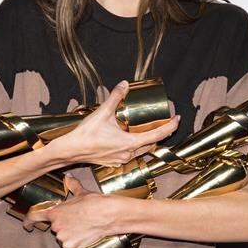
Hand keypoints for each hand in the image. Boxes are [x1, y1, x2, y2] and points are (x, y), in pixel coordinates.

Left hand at [24, 176, 122, 247]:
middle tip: (76, 222)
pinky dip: (76, 243)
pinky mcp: (72, 247)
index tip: (28, 226)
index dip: (29, 222)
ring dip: (70, 235)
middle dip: (64, 226)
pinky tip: (84, 236)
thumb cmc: (94, 203)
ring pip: (63, 238)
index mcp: (55, 212)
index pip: (35, 217)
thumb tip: (68, 177)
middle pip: (55, 228)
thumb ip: (72, 186)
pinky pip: (70, 247)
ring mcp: (63, 238)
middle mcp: (56, 226)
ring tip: (82, 228)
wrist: (107, 215)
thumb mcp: (81, 193)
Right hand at [47, 80, 178, 166]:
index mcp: (129, 143)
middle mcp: (128, 154)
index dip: (170, 127)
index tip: (177, 119)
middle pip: (151, 144)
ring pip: (140, 150)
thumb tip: (124, 84)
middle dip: (159, 134)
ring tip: (147, 129)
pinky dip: (133, 146)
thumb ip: (115, 97)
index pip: (157, 135)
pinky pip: (129, 155)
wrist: (70, 150)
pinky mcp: (113, 162)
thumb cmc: (86, 134)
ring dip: (145, 140)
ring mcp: (121, 160)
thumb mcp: (102, 113)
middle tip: (164, 122)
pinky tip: (128, 138)